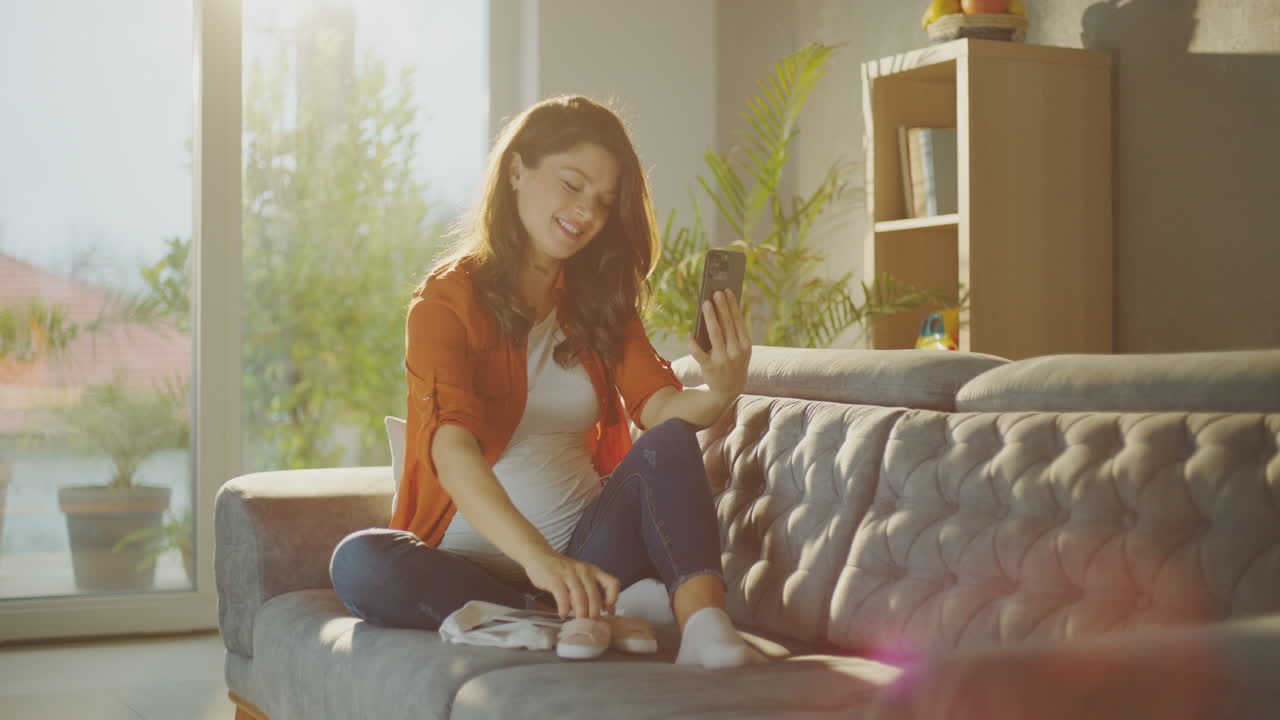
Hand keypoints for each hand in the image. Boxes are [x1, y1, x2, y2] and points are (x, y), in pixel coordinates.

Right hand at [521, 548, 619, 619]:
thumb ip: (592, 591)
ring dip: (581, 612)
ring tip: (579, 622)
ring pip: (580, 597)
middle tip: (591, 624)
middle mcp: (583, 571)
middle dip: (594, 613)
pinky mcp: (554, 578)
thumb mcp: (582, 576)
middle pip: (594, 595)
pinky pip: (562, 596)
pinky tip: (563, 614)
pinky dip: (564, 608)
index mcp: (594, 571)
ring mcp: (569, 574)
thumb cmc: (563, 570)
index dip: (613, 598)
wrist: (540, 556)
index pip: (613, 583)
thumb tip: (607, 610)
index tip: (607, 609)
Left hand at [687, 288, 751, 405]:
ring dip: (710, 317)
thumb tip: (721, 309)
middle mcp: (736, 352)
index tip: (727, 291)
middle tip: (716, 292)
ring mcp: (723, 360)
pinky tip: (690, 333)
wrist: (728, 391)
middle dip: (722, 307)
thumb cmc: (733, 363)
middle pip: (727, 325)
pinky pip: (699, 352)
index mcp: (745, 345)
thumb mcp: (740, 350)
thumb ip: (733, 333)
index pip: (738, 321)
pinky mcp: (709, 368)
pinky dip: (693, 342)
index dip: (732, 305)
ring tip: (705, 303)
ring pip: (715, 334)